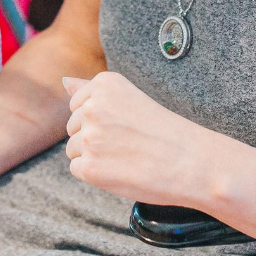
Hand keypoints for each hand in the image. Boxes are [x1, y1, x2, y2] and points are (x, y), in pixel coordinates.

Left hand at [63, 72, 219, 208]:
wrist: (191, 161)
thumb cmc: (164, 130)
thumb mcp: (129, 97)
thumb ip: (92, 91)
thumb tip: (64, 81)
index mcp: (104, 83)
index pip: (78, 105)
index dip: (101, 120)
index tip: (126, 124)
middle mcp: (92, 106)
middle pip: (73, 127)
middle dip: (94, 138)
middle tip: (129, 143)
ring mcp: (89, 137)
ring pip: (74, 150)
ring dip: (94, 156)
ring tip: (126, 157)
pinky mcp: (90, 167)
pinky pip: (78, 169)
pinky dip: (96, 174)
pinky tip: (120, 171)